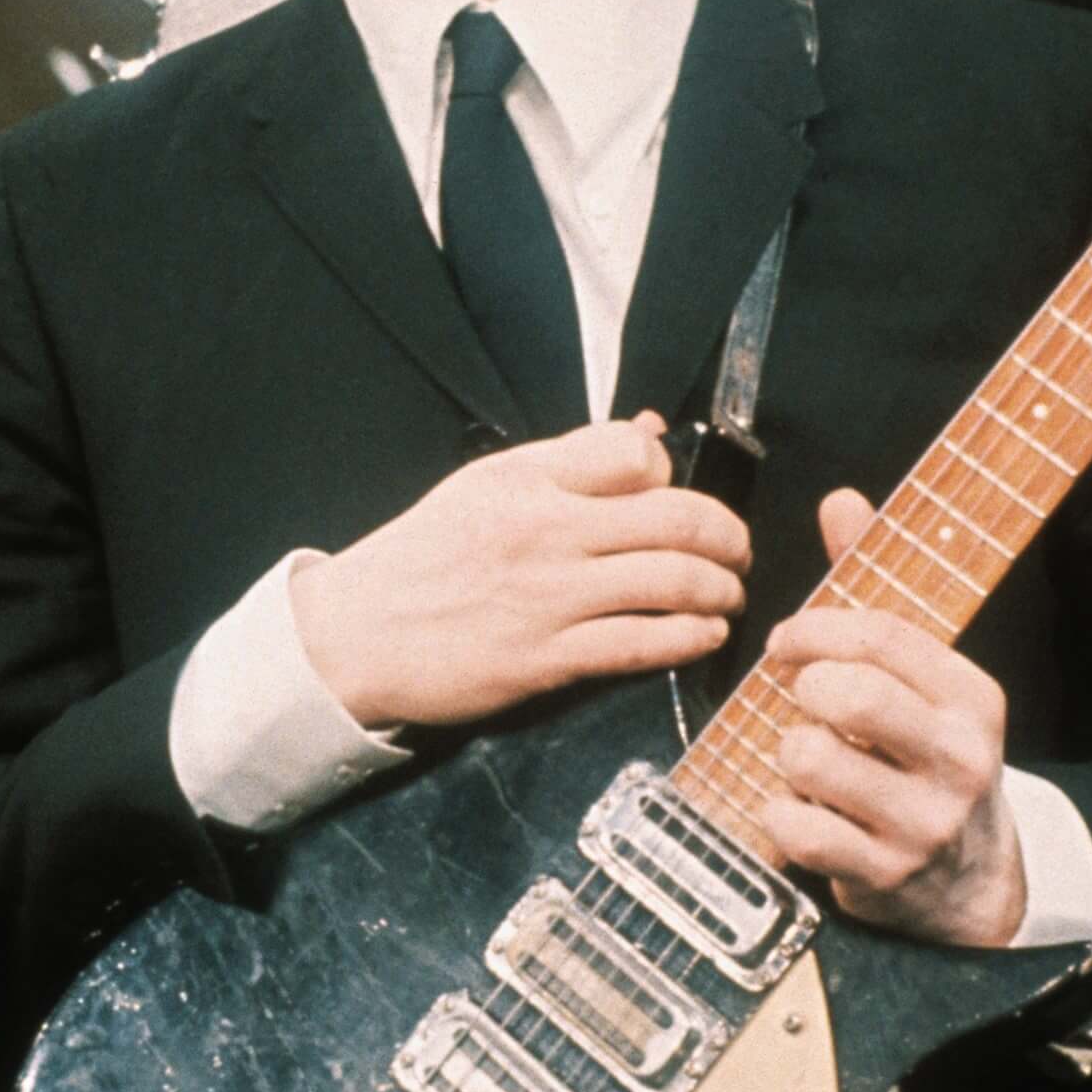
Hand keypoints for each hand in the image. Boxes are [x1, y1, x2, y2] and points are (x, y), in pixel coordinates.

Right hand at [291, 413, 748, 731]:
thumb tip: (650, 433)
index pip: (633, 453)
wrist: (355, 634)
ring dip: (721, 590)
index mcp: (525, 479)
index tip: (676, 496)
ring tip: (726, 595)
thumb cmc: (420, 559)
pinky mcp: (548, 657)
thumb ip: (566, 462)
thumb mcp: (484, 487)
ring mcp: (548, 596)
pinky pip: (646, 643)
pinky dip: (692, 636)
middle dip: (728, 537)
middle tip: (736, 551)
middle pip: (677, 518)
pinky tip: (703, 634)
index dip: (671, 473)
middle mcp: (544, 530)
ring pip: (674, 581)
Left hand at [758, 488, 1024, 946]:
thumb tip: (841, 499)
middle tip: (798, 698)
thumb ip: (872, 587)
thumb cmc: (916, 753)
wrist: (966, 879)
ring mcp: (924, 821)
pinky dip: (777, 813)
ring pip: (808, 755)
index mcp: (971, 697)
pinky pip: (790, 822)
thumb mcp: (914, 675)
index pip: (878, 634)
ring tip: (807, 760)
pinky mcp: (883, 872)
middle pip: (847, 692)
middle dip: (800, 687)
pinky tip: (802, 810)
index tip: (786, 640)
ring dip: (785, 752)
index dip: (813, 627)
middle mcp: (958, 758)